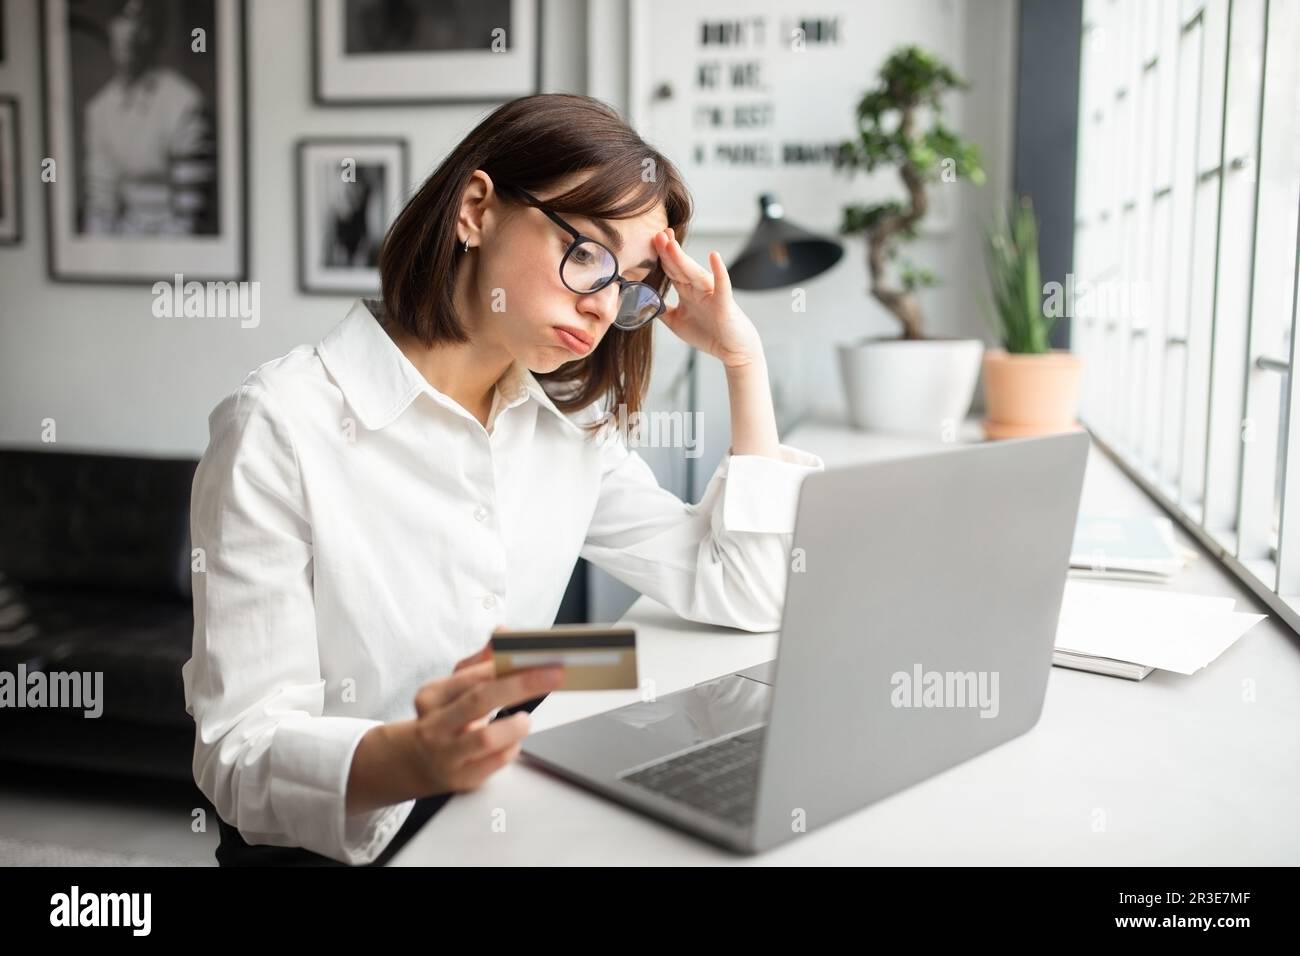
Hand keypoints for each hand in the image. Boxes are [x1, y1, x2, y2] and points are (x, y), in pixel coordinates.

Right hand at [408, 631, 563, 793]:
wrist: (416, 762)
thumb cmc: (444, 718)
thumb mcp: (454, 688)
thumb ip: (481, 662)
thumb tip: (503, 633)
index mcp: (433, 696)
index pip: (471, 676)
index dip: (506, 666)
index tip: (537, 656)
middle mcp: (435, 725)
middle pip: (479, 700)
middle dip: (520, 685)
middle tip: (553, 676)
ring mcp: (447, 755)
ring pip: (485, 738)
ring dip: (514, 725)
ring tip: (525, 720)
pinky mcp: (462, 778)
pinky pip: (495, 762)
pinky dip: (510, 748)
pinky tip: (513, 741)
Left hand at [653, 227, 763, 368]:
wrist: (733, 349)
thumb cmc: (708, 334)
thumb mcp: (677, 323)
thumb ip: (662, 311)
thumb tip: (643, 302)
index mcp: (687, 291)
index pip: (671, 270)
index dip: (661, 256)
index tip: (651, 240)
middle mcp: (698, 288)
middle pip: (680, 267)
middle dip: (668, 251)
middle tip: (658, 234)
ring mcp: (711, 293)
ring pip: (694, 273)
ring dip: (683, 259)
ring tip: (671, 244)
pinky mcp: (724, 302)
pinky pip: (721, 284)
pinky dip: (719, 271)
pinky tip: (714, 256)